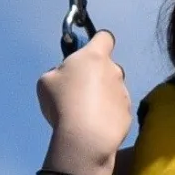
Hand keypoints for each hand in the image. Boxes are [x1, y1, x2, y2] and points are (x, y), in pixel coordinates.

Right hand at [36, 32, 133, 174]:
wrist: (86, 137)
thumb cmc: (62, 103)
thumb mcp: (46, 81)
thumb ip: (58, 71)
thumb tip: (65, 75)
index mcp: (94, 57)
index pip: (104, 37)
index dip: (97, 43)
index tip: (87, 53)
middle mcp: (114, 70)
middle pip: (107, 67)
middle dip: (96, 75)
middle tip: (78, 92)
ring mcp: (124, 93)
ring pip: (113, 89)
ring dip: (102, 97)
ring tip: (85, 114)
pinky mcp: (128, 113)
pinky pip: (117, 109)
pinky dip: (108, 114)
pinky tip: (94, 126)